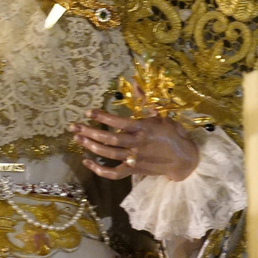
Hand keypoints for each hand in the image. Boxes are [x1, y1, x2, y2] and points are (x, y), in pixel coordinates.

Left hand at [70, 107, 198, 181]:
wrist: (183, 160)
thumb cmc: (172, 135)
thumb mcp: (163, 116)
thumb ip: (146, 102)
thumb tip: (136, 84)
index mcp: (143, 128)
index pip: (119, 122)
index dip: (102, 117)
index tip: (88, 112)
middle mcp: (136, 143)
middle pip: (109, 139)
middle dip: (89, 132)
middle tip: (73, 127)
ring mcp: (134, 158)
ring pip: (108, 154)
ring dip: (91, 146)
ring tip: (77, 139)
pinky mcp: (133, 170)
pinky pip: (113, 173)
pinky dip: (99, 170)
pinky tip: (86, 162)